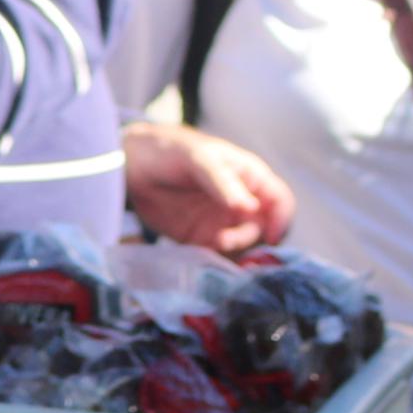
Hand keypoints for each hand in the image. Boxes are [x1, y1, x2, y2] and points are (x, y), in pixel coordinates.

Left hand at [124, 117, 296, 251]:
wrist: (132, 164)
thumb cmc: (172, 149)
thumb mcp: (199, 159)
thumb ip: (223, 183)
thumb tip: (249, 209)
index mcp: (250, 178)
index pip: (280, 201)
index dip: (281, 220)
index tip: (269, 236)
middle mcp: (242, 204)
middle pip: (264, 231)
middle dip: (253, 241)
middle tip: (227, 241)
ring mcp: (223, 223)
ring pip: (244, 248)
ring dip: (236, 255)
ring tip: (212, 244)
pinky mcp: (201, 239)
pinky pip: (218, 257)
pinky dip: (217, 263)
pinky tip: (205, 260)